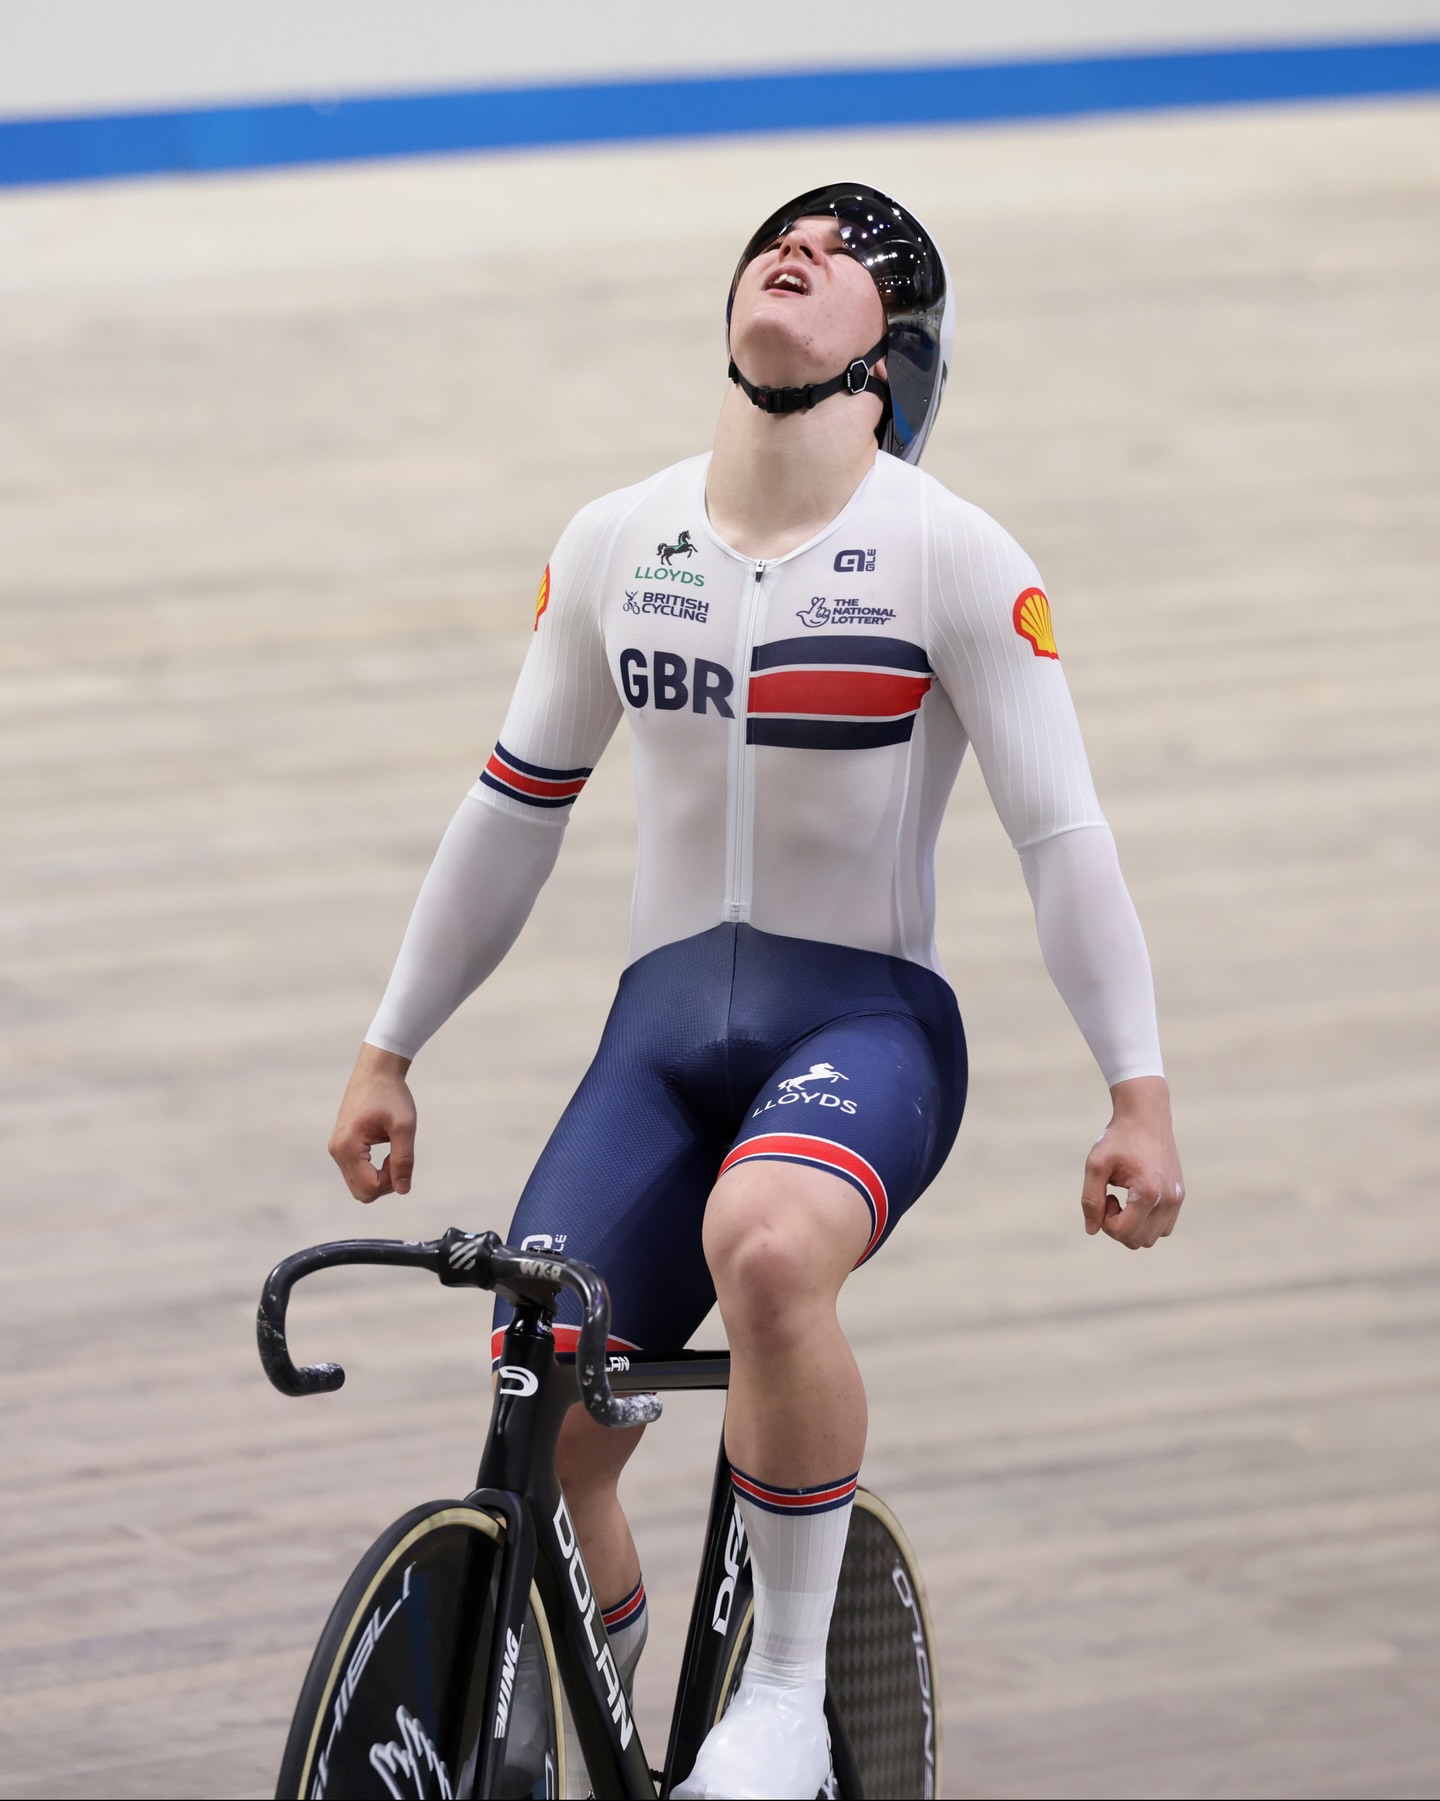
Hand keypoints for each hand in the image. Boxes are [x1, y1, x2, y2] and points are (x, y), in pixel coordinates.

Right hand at [329, 1044, 416, 1202]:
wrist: (376, 1071)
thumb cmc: (391, 1095)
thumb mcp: (404, 1126)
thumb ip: (403, 1159)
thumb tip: (403, 1190)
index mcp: (348, 1147)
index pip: (369, 1187)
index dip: (392, 1181)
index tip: (401, 1157)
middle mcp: (337, 1151)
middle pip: (361, 1192)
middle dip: (385, 1183)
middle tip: (398, 1158)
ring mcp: (337, 1149)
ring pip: (359, 1185)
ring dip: (380, 1177)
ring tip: (393, 1151)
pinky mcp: (341, 1147)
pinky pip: (357, 1173)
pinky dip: (374, 1170)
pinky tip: (386, 1150)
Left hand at [1081, 1075, 1184, 1248]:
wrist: (1146, 1116)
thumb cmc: (1118, 1139)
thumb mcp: (1095, 1165)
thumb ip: (1090, 1199)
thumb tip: (1091, 1230)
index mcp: (1149, 1192)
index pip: (1124, 1233)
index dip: (1105, 1222)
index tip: (1105, 1197)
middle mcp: (1169, 1199)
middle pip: (1139, 1241)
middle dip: (1118, 1227)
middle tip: (1111, 1198)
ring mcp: (1178, 1199)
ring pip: (1152, 1238)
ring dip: (1133, 1227)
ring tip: (1125, 1199)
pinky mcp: (1180, 1196)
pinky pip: (1163, 1227)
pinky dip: (1146, 1222)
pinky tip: (1136, 1199)